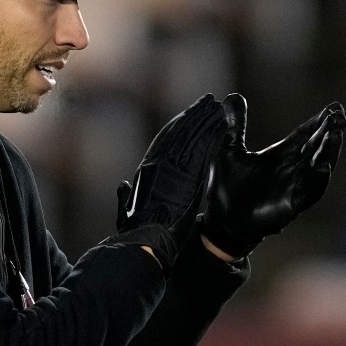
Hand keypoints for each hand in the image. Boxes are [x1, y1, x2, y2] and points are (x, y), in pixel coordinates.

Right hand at [116, 93, 225, 273]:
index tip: (189, 114)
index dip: (177, 126)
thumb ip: (125, 198)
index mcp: (146, 173)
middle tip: (207, 101)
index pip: (163, 142)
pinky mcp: (187, 177)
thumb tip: (122, 186)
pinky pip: (202, 150)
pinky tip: (222, 124)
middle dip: (193, 116)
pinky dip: (211, 135)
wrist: (145, 243)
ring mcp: (172, 169)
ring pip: (190, 137)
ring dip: (204, 121)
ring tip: (216, 106)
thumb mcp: (127, 214)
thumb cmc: (135, 234)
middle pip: (178, 133)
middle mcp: (157, 165)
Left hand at [201, 93, 345, 258]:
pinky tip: (324, 168)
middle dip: (329, 131)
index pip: (305, 135)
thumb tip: (233, 96)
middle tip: (339, 115)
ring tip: (336, 134)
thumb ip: (236, 125)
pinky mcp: (290, 205)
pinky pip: (308, 193)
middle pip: (316, 147)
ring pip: (318, 166)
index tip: (334, 106)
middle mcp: (291, 169)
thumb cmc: (227, 187)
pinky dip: (317, 181)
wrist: (220, 221)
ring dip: (328, 151)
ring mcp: (293, 187)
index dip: (319, 121)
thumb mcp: (228, 150)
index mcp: (280, 155)